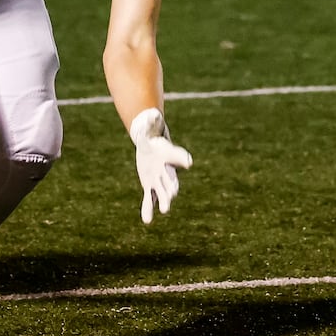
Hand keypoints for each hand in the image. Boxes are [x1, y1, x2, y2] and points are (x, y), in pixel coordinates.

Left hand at [130, 108, 192, 223]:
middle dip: (171, 187)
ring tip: (165, 210)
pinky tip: (147, 221)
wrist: (149, 146)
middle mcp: (167, 171)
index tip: (188, 162)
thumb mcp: (152, 130)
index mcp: (171, 156)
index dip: (182, 159)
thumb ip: (153, 124)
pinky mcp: (149, 185)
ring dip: (163, 201)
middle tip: (172, 194)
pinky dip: (147, 208)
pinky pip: (148, 199)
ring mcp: (158, 180)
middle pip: (171, 180)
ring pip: (161, 192)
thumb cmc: (153, 137)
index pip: (178, 158)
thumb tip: (153, 114)